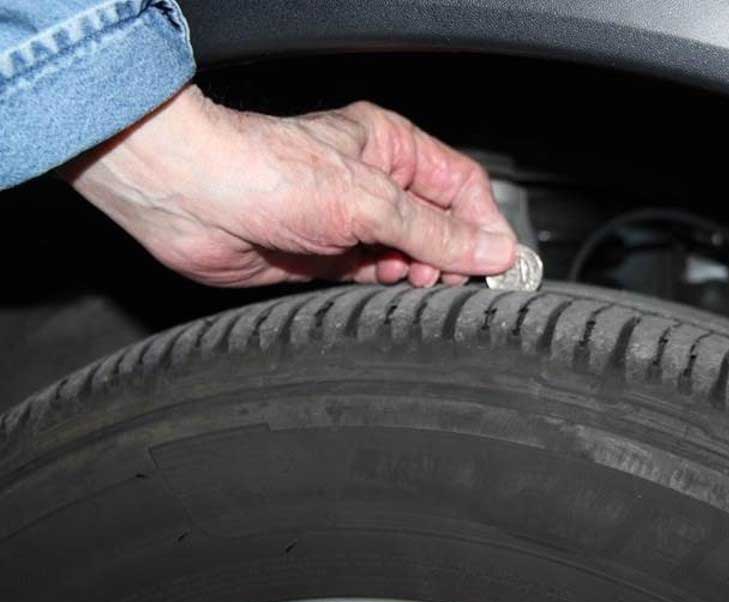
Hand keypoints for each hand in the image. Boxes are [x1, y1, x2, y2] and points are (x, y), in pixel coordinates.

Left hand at [63, 84, 516, 286]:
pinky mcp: (325, 258)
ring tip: (416, 279)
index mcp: (391, 149)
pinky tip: (388, 287)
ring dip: (419, 271)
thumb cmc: (266, 173)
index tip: (499, 261)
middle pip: (439, 224)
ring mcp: (349, 222)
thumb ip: (434, 231)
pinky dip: (387, 285)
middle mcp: (373, 184)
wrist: (190, 200)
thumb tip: (492, 250)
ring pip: (408, 254)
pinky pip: (374, 276)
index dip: (484, 224)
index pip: (462, 186)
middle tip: (457, 278)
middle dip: (453, 253)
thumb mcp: (368, 201)